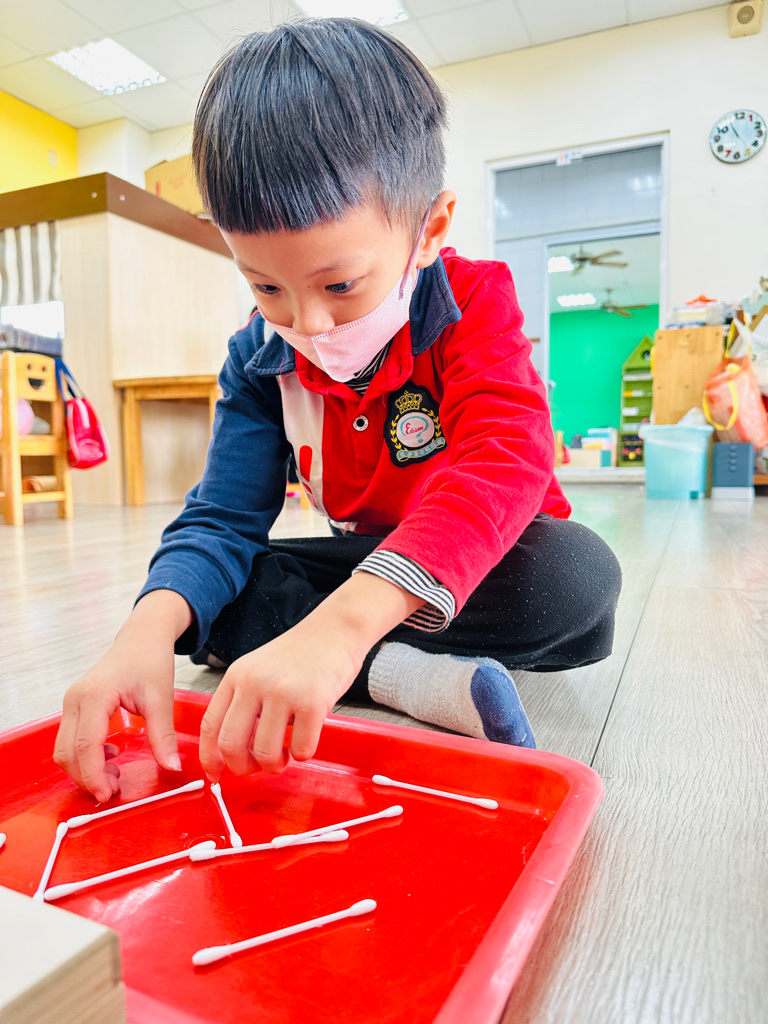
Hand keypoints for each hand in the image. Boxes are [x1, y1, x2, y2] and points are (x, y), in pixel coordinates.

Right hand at [53, 591, 191, 802]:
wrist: (142, 638)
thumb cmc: (150, 661)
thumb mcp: (161, 699)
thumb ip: (162, 735)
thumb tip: (172, 767)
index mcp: (96, 695)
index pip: (86, 745)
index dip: (94, 775)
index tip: (109, 794)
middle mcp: (76, 699)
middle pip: (68, 752)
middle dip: (87, 777)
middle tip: (114, 790)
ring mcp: (71, 702)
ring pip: (64, 749)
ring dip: (85, 768)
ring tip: (115, 774)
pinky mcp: (74, 706)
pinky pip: (70, 739)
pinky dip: (84, 756)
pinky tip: (111, 755)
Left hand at [199, 625, 358, 777]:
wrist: (336, 629)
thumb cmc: (301, 656)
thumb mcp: (260, 671)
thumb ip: (244, 702)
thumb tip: (234, 751)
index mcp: (236, 677)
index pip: (210, 725)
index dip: (209, 757)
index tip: (216, 775)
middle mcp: (254, 683)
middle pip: (231, 745)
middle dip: (243, 767)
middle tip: (259, 767)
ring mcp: (282, 692)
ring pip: (265, 753)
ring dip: (275, 765)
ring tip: (286, 754)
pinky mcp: (312, 702)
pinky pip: (300, 749)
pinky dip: (303, 754)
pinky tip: (308, 738)